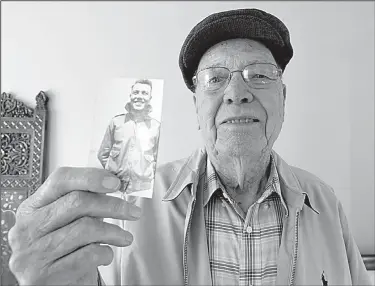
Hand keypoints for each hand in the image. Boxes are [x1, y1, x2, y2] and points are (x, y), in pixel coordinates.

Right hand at [8, 167, 141, 284]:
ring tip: (125, 237)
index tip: (116, 182)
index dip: (91, 177)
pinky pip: (87, 255)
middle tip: (132, 211)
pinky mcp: (43, 276)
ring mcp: (33, 253)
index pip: (60, 180)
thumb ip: (84, 202)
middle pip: (77, 202)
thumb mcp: (67, 222)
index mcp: (32, 207)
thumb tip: (114, 184)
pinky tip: (107, 254)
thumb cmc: (63, 250)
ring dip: (114, 232)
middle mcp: (28, 227)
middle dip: (112, 205)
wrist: (52, 285)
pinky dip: (105, 252)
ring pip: (85, 229)